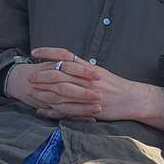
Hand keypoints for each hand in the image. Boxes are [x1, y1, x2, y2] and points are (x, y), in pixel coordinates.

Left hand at [7, 47, 163, 129]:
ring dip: (43, 92)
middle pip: (59, 72)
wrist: (133, 99)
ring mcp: (87, 93)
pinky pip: (66, 109)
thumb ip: (82, 69)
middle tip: (29, 76)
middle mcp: (87, 78)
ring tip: (30, 92)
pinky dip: (52, 110)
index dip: (48, 52)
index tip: (34, 52)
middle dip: (41, 74)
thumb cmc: (116, 86)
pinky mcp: (89, 108)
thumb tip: (66, 64)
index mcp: (89, 67)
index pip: (65, 55)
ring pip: (60, 91)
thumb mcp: (99, 72)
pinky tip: (41, 110)